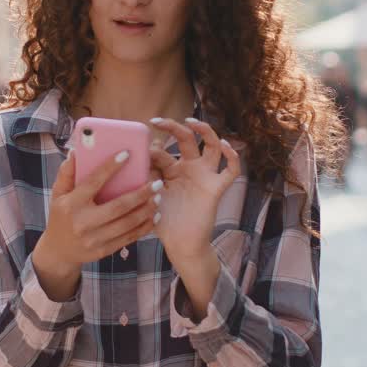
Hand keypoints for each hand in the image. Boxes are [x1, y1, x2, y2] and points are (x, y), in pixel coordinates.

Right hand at [31, 148, 163, 301]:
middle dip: (141, 194)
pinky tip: (154, 216)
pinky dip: (144, 227)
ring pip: (127, 223)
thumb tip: (76, 152)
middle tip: (156, 183)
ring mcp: (94, 239)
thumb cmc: (61, 217)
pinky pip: (129, 238)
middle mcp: (83, 222)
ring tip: (158, 198)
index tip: (127, 154)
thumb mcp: (58, 194)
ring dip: (146, 210)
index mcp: (71, 204)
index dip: (110, 167)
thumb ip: (66, 174)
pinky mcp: (104, 251)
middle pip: (118, 206)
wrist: (58, 252)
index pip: (94, 182)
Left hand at [148, 117, 240, 266]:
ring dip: (205, 130)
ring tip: (191, 122)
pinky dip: (232, 156)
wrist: (181, 245)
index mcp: (171, 170)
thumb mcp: (149, 199)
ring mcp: (204, 176)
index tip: (136, 147)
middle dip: (172, 127)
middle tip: (157, 121)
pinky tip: (226, 145)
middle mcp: (189, 169)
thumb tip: (134, 162)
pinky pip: (231, 170)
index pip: (161, 150)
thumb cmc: (164, 223)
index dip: (149, 146)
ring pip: (212, 146)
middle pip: (186, 139)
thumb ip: (144, 181)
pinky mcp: (216, 188)